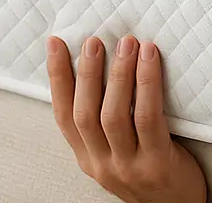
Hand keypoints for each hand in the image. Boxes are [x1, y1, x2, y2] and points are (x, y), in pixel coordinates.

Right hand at [47, 36, 206, 202]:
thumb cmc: (152, 170)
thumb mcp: (120, 152)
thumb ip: (111, 123)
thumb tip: (110, 66)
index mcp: (89, 158)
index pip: (63, 116)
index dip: (58, 79)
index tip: (55, 45)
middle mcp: (102, 163)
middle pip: (85, 114)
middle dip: (87, 74)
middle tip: (94, 41)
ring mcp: (127, 165)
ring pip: (113, 115)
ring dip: (118, 75)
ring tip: (127, 43)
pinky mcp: (155, 162)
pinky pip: (148, 117)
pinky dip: (148, 84)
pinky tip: (151, 59)